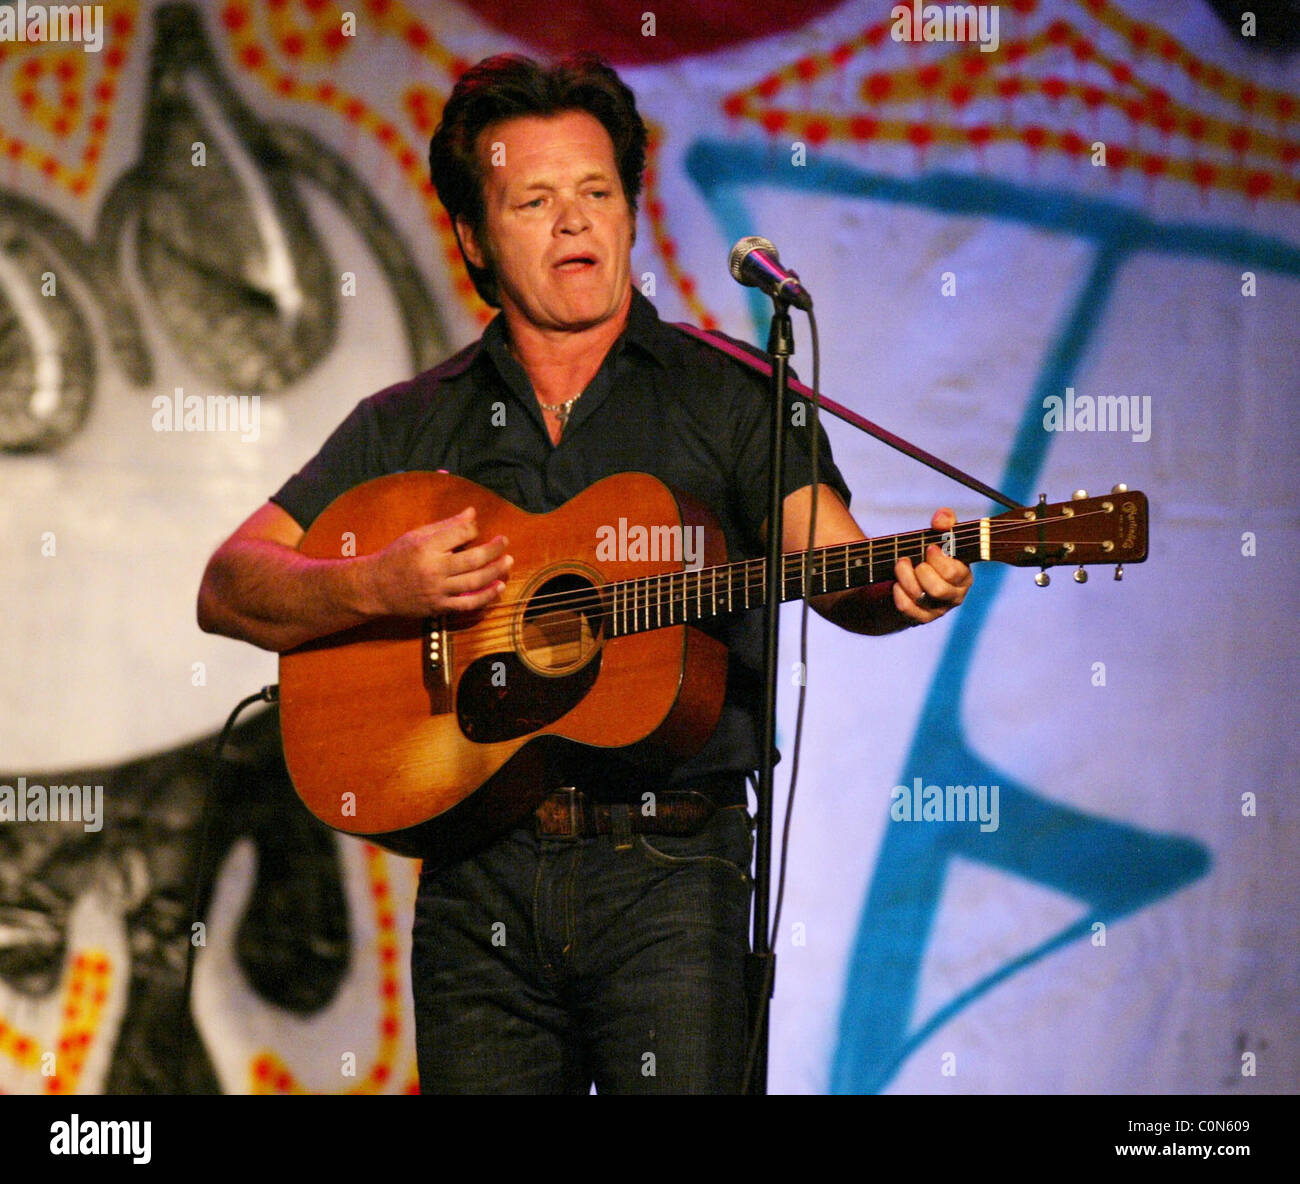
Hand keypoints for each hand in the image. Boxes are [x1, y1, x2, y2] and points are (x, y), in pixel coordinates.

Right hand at [364, 507, 511, 616]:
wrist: (375, 588)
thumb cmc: (397, 557)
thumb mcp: (416, 535)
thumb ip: (446, 525)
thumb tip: (472, 512)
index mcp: (426, 547)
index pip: (460, 534)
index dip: (473, 529)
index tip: (477, 528)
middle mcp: (433, 569)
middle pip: (472, 559)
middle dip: (493, 550)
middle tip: (505, 543)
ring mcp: (436, 590)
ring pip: (474, 582)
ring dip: (495, 572)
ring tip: (508, 562)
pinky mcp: (438, 607)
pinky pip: (467, 604)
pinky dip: (486, 597)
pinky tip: (498, 587)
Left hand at [892, 507, 971, 624]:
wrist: (912, 578)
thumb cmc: (930, 554)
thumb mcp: (939, 535)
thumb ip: (946, 521)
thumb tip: (941, 519)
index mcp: (964, 576)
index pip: (954, 573)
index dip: (938, 559)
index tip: (929, 548)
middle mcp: (954, 596)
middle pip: (938, 589)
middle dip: (920, 571)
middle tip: (909, 558)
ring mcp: (938, 609)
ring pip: (921, 598)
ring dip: (905, 578)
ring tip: (900, 565)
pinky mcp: (921, 618)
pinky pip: (908, 609)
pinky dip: (899, 594)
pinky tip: (896, 583)